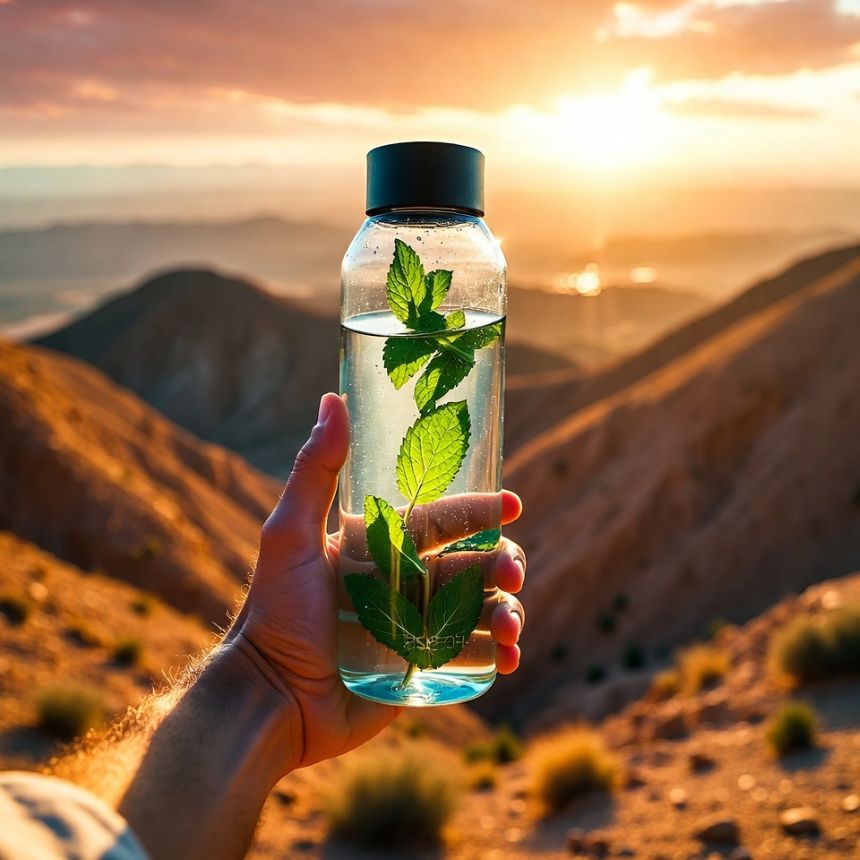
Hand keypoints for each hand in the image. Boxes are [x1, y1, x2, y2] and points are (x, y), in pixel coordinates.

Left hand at [229, 393, 525, 772]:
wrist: (270, 699)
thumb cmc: (275, 613)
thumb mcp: (290, 535)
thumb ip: (312, 469)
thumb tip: (332, 398)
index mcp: (379, 547)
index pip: (440, 520)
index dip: (479, 511)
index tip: (513, 504)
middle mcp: (402, 583)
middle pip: (471, 564)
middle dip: (501, 565)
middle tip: (512, 575)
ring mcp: (416, 628)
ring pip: (480, 609)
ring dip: (508, 612)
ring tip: (510, 628)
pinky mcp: (422, 670)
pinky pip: (473, 657)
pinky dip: (499, 655)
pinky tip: (509, 658)